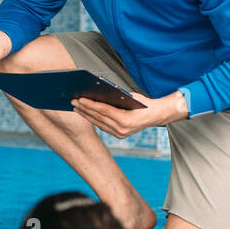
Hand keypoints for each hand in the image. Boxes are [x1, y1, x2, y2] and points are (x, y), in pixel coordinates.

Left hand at [71, 90, 185, 137]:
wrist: (155, 116)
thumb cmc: (143, 103)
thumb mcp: (130, 97)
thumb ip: (115, 97)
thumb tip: (98, 93)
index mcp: (126, 120)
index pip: (104, 111)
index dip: (90, 104)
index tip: (80, 99)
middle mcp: (122, 129)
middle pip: (98, 117)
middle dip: (84, 109)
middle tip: (73, 102)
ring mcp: (120, 134)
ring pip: (98, 123)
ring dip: (86, 115)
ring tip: (76, 107)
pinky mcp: (119, 135)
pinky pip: (102, 127)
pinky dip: (93, 120)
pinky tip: (85, 114)